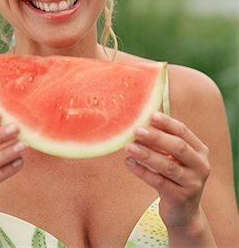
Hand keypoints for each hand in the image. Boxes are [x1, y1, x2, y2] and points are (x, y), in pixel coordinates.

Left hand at [125, 112, 210, 229]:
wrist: (183, 213)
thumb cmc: (175, 177)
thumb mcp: (174, 158)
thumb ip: (163, 142)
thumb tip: (140, 122)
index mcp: (200, 151)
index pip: (184, 132)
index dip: (167, 123)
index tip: (151, 115)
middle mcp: (200, 166)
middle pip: (178, 147)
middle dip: (156, 138)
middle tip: (136, 130)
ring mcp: (192, 184)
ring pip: (168, 166)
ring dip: (146, 155)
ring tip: (129, 147)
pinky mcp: (180, 198)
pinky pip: (158, 182)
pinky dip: (142, 171)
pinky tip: (129, 162)